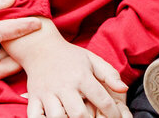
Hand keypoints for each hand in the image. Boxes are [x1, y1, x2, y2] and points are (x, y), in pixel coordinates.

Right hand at [6, 21, 130, 117]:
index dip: (112, 113)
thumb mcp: (92, 60)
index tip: (116, 117)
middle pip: (78, 113)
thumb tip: (124, 89)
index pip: (102, 99)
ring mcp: (47, 93)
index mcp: (82, 76)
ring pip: (56, 117)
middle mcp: (64, 86)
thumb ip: (110, 74)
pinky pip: (35, 116)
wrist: (41, 48)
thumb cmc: (70, 56)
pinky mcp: (34, 98)